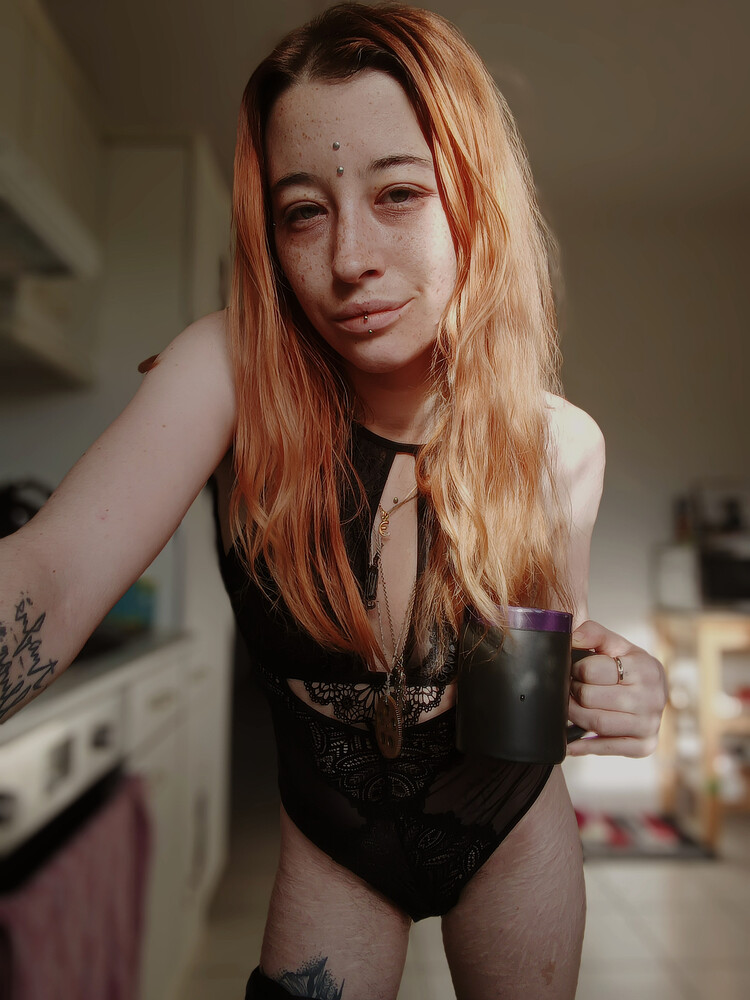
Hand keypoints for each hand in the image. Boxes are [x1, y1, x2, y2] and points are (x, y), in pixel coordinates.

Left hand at [566, 619, 667, 757]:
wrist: (653, 692)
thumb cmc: (630, 666)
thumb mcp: (616, 645)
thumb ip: (594, 633)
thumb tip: (574, 637)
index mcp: (646, 668)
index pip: (592, 671)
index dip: (576, 670)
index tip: (574, 670)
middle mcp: (652, 698)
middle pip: (591, 699)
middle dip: (573, 693)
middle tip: (570, 689)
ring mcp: (649, 725)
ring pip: (596, 724)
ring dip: (574, 716)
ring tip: (570, 707)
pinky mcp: (643, 746)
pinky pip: (606, 748)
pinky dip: (583, 746)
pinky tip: (569, 741)